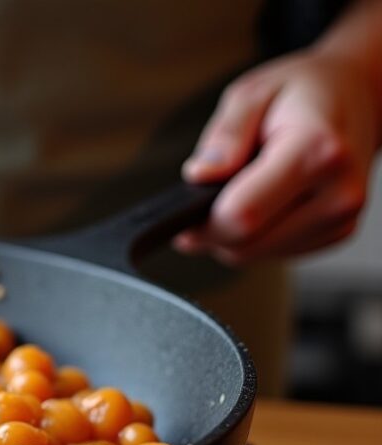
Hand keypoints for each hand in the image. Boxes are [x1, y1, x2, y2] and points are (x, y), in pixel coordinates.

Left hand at [175, 51, 378, 263]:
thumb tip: (199, 176)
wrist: (358, 95)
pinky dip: (258, 236)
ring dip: (233, 235)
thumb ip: (224, 136)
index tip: (183, 216)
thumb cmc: (303, 91)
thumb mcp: (252, 93)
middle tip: (202, 202)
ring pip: (258, 254)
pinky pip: (277, 253)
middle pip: (248, 245)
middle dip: (213, 232)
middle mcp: (338, 191)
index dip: (203, 224)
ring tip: (239, 192)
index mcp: (316, 150)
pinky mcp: (339, 232)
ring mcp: (342, 217)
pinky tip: (264, 202)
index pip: (244, 215)